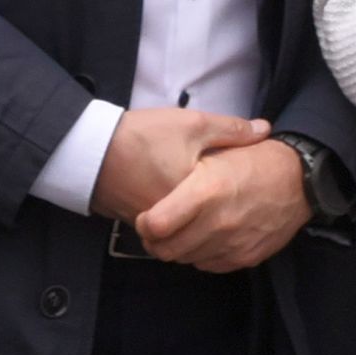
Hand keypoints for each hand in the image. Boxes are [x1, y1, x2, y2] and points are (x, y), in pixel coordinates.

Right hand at [90, 107, 269, 224]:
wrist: (89, 148)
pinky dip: (180, 220)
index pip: (228, 204)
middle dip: (225, 213)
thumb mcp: (192, 124)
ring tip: (217, 202)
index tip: (258, 185)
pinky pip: (168, 230)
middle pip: (209, 223)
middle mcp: (174, 221)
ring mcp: (153, 228)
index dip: (245, 193)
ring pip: (188, 230)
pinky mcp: (138, 225)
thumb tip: (266, 131)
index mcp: (192, 198)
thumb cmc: (143, 135)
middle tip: (242, 200)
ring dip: (202, 219)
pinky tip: (187, 204)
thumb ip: (231, 130)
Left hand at [134, 139, 311, 272]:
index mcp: (207, 191)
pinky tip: (205, 237)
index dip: (145, 222)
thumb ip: (185, 171)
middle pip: (167, 250)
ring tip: (182, 231)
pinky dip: (201, 254)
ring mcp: (232, 244)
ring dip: (179, 249)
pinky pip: (208, 265)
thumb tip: (153, 185)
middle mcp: (218, 222)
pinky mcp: (245, 258)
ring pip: (186, 260)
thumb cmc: (254, 160)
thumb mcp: (218, 151)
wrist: (299, 180)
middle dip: (155, 242)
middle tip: (156, 230)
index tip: (146, 216)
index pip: (156, 224)